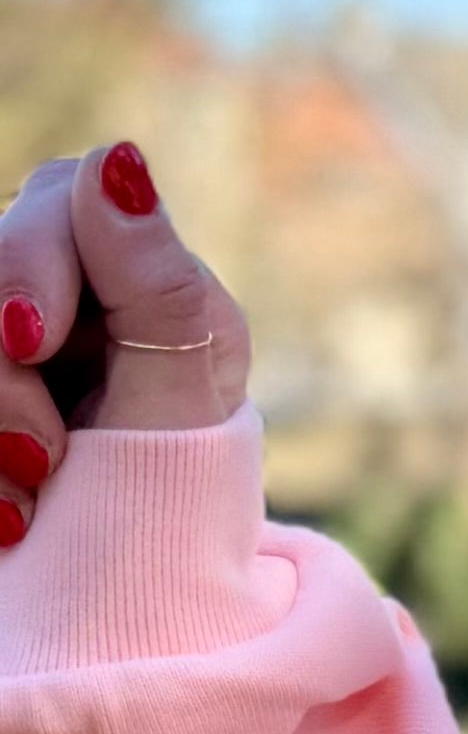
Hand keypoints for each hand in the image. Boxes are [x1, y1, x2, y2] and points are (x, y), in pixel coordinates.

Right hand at [0, 145, 254, 549]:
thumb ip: (152, 284)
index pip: (57, 199)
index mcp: (133, 267)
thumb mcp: (182, 393)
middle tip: (39, 458)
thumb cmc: (180, 483)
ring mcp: (7, 330)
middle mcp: (61, 283)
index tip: (30, 341)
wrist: (140, 574)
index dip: (26, 264)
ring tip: (31, 496)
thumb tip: (115, 159)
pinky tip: (9, 515)